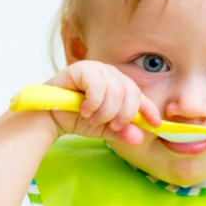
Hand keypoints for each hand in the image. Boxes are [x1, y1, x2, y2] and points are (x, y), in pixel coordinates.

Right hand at [45, 60, 160, 143]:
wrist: (49, 117)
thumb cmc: (77, 118)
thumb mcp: (105, 129)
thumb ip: (122, 132)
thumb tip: (139, 137)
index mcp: (119, 85)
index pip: (140, 96)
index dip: (149, 109)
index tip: (155, 124)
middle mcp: (110, 73)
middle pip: (131, 94)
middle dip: (124, 115)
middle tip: (112, 126)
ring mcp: (96, 68)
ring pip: (116, 92)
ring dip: (105, 112)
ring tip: (92, 118)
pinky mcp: (81, 69)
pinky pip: (98, 87)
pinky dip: (93, 103)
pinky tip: (84, 110)